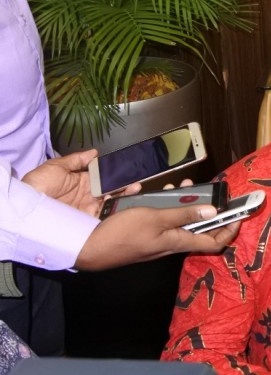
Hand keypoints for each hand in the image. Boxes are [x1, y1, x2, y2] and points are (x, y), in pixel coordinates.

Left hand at [21, 149, 140, 216]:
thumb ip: (76, 160)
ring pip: (112, 203)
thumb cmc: (39, 185)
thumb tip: (94, 152)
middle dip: (126, 186)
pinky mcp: (88, 221)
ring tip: (135, 189)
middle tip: (137, 181)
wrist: (29, 207)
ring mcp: (89, 209)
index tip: (128, 169)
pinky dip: (116, 212)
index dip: (116, 174)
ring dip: (124, 196)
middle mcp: (88, 196)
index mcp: (82, 182)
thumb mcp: (57, 167)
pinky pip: (105, 217)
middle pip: (111, 191)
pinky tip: (125, 205)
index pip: (104, 178)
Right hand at [74, 204, 239, 269]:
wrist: (90, 248)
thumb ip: (183, 214)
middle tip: (206, 191)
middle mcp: (172, 243)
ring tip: (183, 186)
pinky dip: (165, 207)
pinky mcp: (146, 235)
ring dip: (185, 204)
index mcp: (179, 241)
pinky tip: (156, 194)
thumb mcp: (156, 218)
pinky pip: (163, 221)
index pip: (214, 242)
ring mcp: (159, 240)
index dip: (229, 230)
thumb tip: (212, 212)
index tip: (239, 216)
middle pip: (198, 228)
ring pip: (180, 221)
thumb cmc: (122, 234)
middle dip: (206, 208)